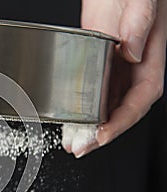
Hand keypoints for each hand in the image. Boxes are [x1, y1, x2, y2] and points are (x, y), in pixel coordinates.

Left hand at [63, 0, 166, 157]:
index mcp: (150, 58)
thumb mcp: (140, 1)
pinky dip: (84, 108)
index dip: (121, 120)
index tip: (102, 134)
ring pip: (107, 104)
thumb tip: (132, 53)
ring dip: (91, 126)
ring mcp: (115, 66)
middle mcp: (134, 67)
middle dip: (102, 133)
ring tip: (74, 142)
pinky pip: (94, 91)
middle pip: (122, 109)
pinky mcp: (98, 62)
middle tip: (81, 147)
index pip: (140, 98)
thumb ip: (139, 24)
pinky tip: (71, 119)